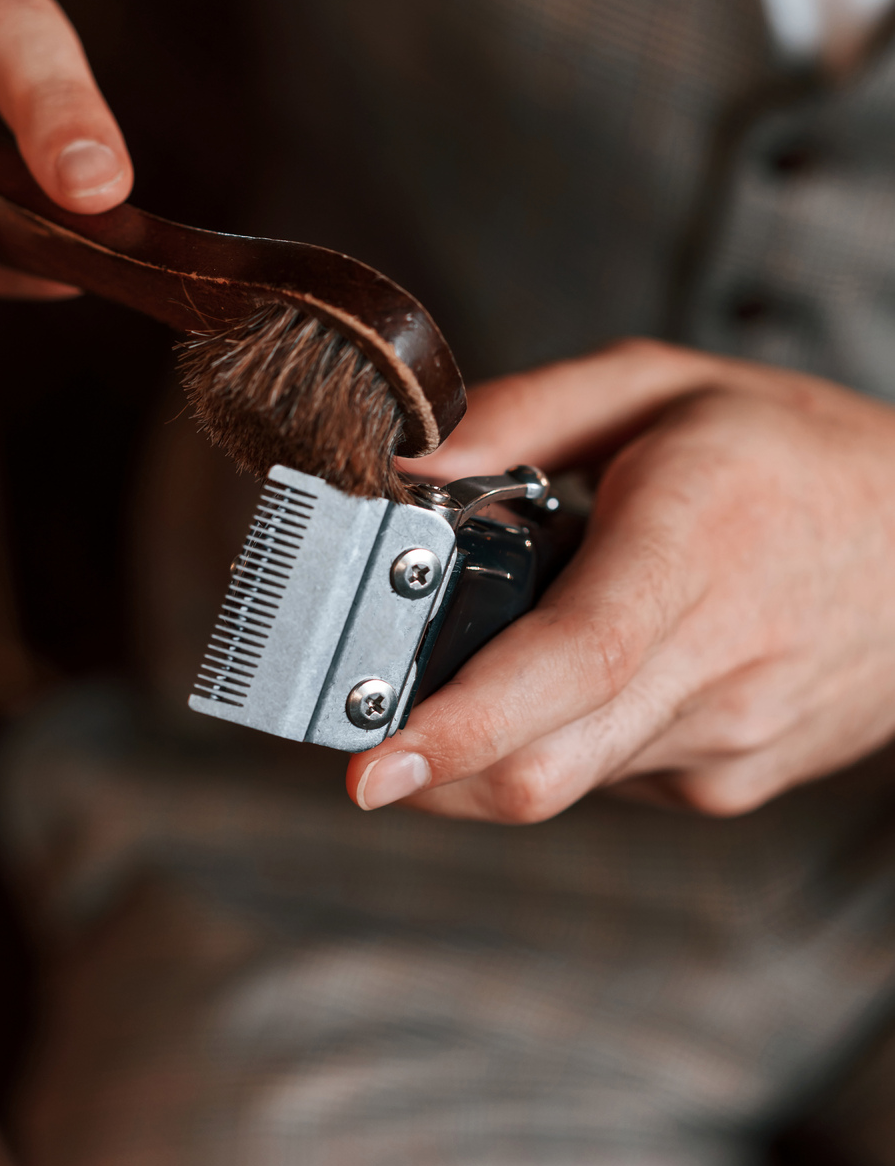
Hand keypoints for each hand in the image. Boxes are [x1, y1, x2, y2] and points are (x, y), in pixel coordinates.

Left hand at [347, 339, 894, 820]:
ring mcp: (732, 740)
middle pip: (545, 763)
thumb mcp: (661, 385)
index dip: (462, 727)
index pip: (570, 667)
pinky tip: (583, 667)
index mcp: (696, 549)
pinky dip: (559, 735)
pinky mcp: (732, 780)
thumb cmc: (802, 453)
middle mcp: (718, 666)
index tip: (373, 764)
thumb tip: (407, 460)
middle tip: (364, 719)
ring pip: (565, 779)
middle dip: (431, 762)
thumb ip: (522, 413)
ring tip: (498, 646)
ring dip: (490, 738)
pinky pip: (608, 776)